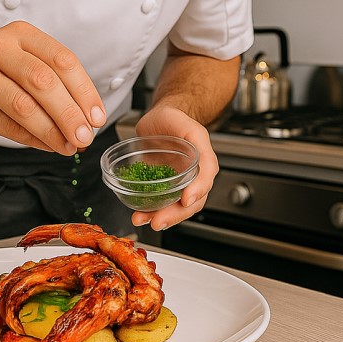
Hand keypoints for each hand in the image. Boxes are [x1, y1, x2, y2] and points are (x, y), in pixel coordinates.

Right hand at [0, 20, 105, 154]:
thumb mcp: (23, 72)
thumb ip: (55, 88)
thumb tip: (88, 119)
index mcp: (18, 34)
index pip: (61, 60)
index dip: (84, 91)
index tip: (98, 117)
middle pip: (43, 81)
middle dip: (70, 113)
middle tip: (86, 136)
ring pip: (24, 105)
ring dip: (52, 130)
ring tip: (69, 146)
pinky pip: (7, 124)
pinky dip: (32, 139)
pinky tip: (48, 146)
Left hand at [131, 106, 217, 230]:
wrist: (158, 120)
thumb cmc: (176, 121)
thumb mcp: (190, 127)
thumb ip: (197, 143)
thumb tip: (202, 167)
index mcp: (203, 164)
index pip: (204, 182)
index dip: (196, 192)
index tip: (185, 200)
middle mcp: (192, 178)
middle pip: (189, 204)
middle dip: (173, 215)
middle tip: (158, 221)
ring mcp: (176, 185)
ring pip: (173, 208)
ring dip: (158, 217)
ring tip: (142, 219)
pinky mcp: (161, 188)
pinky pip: (158, 203)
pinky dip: (148, 211)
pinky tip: (138, 214)